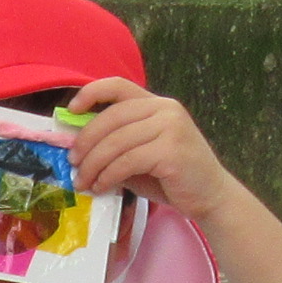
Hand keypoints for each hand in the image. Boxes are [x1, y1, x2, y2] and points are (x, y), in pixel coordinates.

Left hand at [59, 76, 238, 222]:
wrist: (211, 196)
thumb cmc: (172, 177)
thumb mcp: (141, 154)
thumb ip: (116, 144)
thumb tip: (77, 147)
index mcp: (158, 104)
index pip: (119, 86)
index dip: (91, 93)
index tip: (70, 111)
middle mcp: (166, 109)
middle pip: (112, 117)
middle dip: (86, 141)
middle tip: (72, 162)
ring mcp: (171, 128)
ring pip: (116, 141)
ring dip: (93, 164)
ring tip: (83, 182)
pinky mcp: (172, 151)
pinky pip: (127, 161)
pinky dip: (108, 175)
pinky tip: (102, 186)